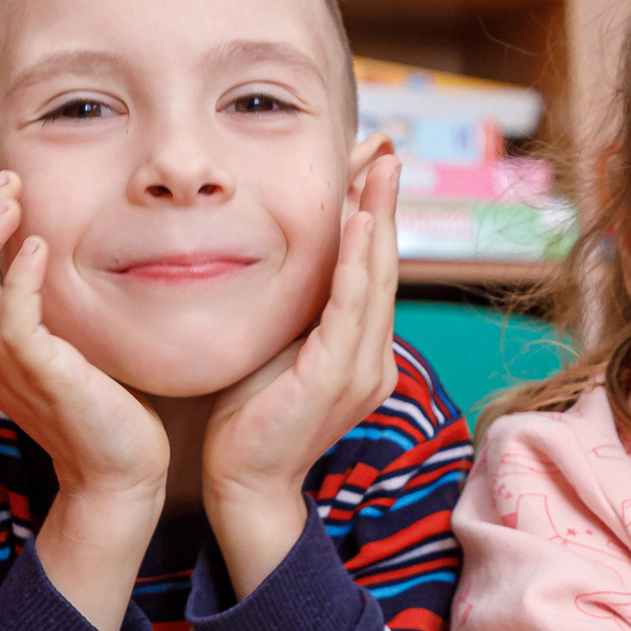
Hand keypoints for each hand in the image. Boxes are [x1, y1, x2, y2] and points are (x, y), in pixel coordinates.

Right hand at [0, 170, 166, 630]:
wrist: (122, 474)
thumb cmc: (106, 407)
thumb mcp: (71, 342)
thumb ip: (56, 304)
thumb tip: (59, 254)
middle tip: (4, 176)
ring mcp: (7, 366)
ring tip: (8, 194)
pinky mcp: (40, 377)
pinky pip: (12, 323)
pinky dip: (18, 280)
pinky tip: (36, 245)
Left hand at [200, 155, 400, 596]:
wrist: (243, 483)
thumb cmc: (248, 419)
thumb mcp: (275, 348)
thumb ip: (291, 311)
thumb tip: (276, 260)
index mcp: (360, 350)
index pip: (371, 269)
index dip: (373, 214)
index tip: (371, 163)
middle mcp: (373, 356)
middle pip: (384, 264)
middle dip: (384, 202)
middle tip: (388, 147)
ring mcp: (362, 368)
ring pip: (377, 278)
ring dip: (379, 218)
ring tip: (381, 167)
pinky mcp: (337, 376)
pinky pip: (352, 307)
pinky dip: (358, 261)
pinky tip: (358, 221)